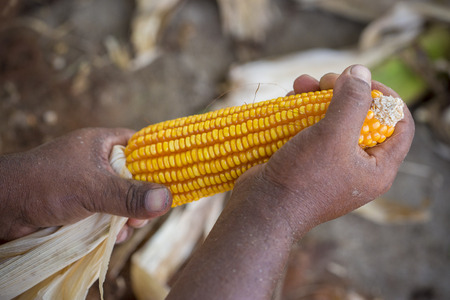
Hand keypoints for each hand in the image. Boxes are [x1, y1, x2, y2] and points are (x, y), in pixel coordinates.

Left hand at [0, 128, 171, 242]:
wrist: (2, 206)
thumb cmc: (45, 184)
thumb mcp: (93, 188)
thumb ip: (129, 194)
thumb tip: (167, 199)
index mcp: (101, 144)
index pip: (140, 146)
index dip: (157, 162)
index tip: (170, 181)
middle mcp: (97, 161)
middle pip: (133, 177)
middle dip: (141, 198)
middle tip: (144, 215)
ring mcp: (88, 184)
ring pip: (121, 199)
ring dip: (127, 216)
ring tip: (126, 228)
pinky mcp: (80, 204)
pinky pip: (107, 213)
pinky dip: (112, 225)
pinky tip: (111, 236)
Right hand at [167, 65, 414, 299]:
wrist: (261, 209)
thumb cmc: (303, 177)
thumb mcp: (333, 136)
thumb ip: (352, 101)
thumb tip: (360, 71)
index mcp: (377, 168)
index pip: (400, 126)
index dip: (386, 98)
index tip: (361, 80)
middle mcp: (356, 166)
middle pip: (363, 118)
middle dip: (345, 92)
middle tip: (327, 80)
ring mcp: (328, 163)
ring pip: (332, 120)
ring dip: (319, 97)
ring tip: (302, 83)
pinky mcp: (305, 160)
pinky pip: (310, 129)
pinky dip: (302, 111)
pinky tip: (290, 98)